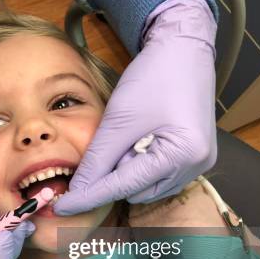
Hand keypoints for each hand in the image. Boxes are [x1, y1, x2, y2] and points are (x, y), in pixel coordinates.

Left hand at [55, 0, 216, 213]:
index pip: (123, 186)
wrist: (183, 50)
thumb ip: (97, 159)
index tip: (61, 208)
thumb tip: (77, 191)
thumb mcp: (118, 119)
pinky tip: (137, 142)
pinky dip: (139, 166)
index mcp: (181, 153)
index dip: (88, 197)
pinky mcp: (194, 158)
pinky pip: (157, 177)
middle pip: (135, 190)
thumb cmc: (154, 76)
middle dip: (112, 175)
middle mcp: (195, 165)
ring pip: (144, 187)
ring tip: (128, 137)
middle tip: (110, 143)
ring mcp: (198, 163)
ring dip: (126, 171)